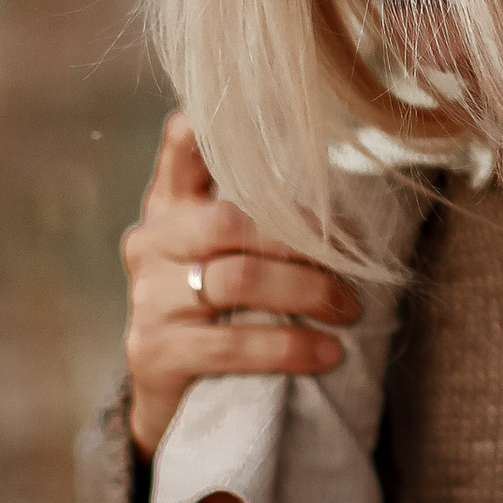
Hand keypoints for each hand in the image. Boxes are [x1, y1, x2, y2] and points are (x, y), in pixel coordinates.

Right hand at [121, 114, 362, 456]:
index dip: (203, 130)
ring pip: (240, 279)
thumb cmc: (220, 310)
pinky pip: (231, 344)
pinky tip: (328, 354)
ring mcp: (148, 298)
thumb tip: (347, 211)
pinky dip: (289, 347)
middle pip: (233, 222)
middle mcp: (151, 243)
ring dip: (309, 293)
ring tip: (349, 310)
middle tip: (354, 266)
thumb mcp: (229, 256)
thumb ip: (262, 220)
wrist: (174, 394)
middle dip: (305, 243)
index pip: (181, 153)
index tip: (244, 109)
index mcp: (171, 207)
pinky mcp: (154, 351)